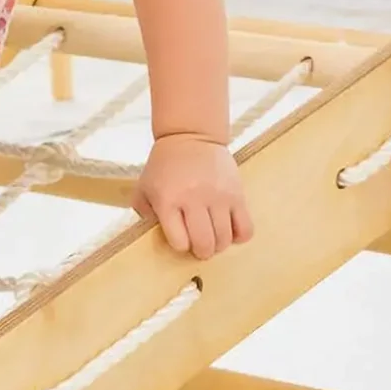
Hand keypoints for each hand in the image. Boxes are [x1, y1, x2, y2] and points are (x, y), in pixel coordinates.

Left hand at [133, 134, 252, 259]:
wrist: (191, 137)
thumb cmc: (165, 166)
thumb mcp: (144, 187)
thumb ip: (144, 213)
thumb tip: (155, 237)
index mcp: (168, 200)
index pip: (179, 241)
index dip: (180, 246)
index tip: (180, 239)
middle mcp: (194, 199)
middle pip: (204, 243)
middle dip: (201, 252)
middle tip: (199, 246)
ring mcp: (218, 197)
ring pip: (224, 239)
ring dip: (218, 245)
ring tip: (212, 238)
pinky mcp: (237, 194)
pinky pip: (246, 228)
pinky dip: (238, 236)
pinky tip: (229, 230)